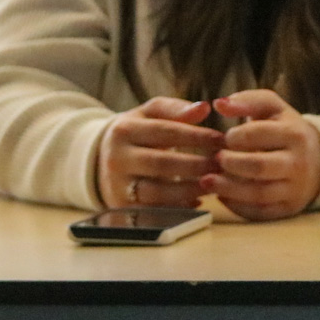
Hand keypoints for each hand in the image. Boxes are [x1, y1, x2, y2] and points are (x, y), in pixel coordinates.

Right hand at [96, 98, 221, 208]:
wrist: (98, 159)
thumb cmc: (136, 132)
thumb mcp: (149, 114)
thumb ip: (175, 108)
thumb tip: (204, 108)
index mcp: (124, 130)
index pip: (166, 132)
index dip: (196, 136)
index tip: (220, 139)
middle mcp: (116, 158)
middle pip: (161, 163)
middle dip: (196, 164)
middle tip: (221, 164)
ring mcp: (116, 186)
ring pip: (157, 192)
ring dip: (190, 189)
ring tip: (214, 183)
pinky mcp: (121, 208)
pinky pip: (153, 211)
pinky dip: (178, 208)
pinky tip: (198, 200)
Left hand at [203, 89, 319, 221]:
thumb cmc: (286, 131)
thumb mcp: (274, 109)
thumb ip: (248, 101)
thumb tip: (218, 104)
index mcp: (295, 134)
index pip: (260, 134)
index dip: (235, 136)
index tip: (224, 138)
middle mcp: (299, 163)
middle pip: (258, 166)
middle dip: (231, 163)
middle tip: (215, 159)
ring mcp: (295, 189)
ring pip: (258, 193)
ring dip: (228, 188)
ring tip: (207, 181)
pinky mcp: (288, 209)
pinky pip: (260, 212)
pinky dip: (237, 206)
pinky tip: (222, 196)